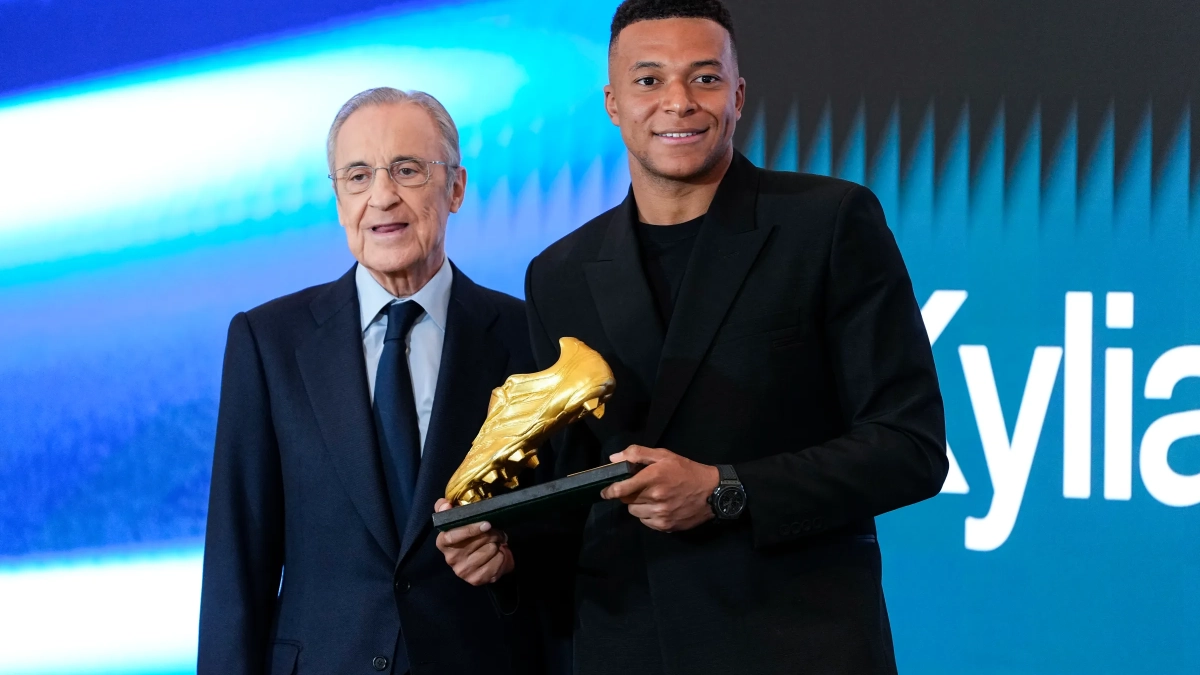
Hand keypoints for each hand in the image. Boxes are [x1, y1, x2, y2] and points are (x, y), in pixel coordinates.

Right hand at [434, 498, 514, 585]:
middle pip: (477, 541)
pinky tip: (497, 554)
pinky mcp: (477, 579)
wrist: (484, 557)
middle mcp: (451, 559)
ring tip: (495, 541)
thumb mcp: (457, 517)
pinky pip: (497, 562)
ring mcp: (464, 571)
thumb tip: (446, 504)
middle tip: (496, 529)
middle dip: (491, 532)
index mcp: (443, 543)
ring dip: (497, 543)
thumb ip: (446, 508)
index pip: (451, 536)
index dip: (469, 529)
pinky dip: (501, 555)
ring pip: (490, 550)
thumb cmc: (470, 535)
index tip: (486, 524)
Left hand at [600, 445, 719, 531]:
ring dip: (638, 505)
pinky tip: (660, 507)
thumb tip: (613, 458)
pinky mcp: (666, 526)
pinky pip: (646, 522)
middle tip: (641, 488)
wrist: (712, 492)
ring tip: (652, 497)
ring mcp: (660, 514)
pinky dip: (648, 516)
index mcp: (653, 477)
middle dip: (630, 494)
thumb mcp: (664, 455)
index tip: (605, 491)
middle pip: (627, 500)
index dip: (610, 491)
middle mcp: (655, 497)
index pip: (621, 489)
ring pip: (635, 512)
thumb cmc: (687, 471)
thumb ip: (637, 454)